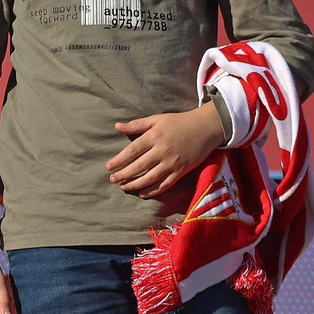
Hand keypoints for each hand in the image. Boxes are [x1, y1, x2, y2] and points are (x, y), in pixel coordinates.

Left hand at [107, 102, 223, 197]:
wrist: (205, 128)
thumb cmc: (179, 122)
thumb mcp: (157, 119)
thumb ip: (137, 124)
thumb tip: (117, 126)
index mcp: (154, 137)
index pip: (132, 151)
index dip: (119, 160)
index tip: (108, 167)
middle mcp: (162, 151)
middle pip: (138, 166)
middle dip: (123, 175)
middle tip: (113, 180)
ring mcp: (172, 163)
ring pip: (150, 178)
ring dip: (135, 184)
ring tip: (124, 187)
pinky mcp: (181, 171)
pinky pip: (165, 184)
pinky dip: (153, 191)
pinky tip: (142, 193)